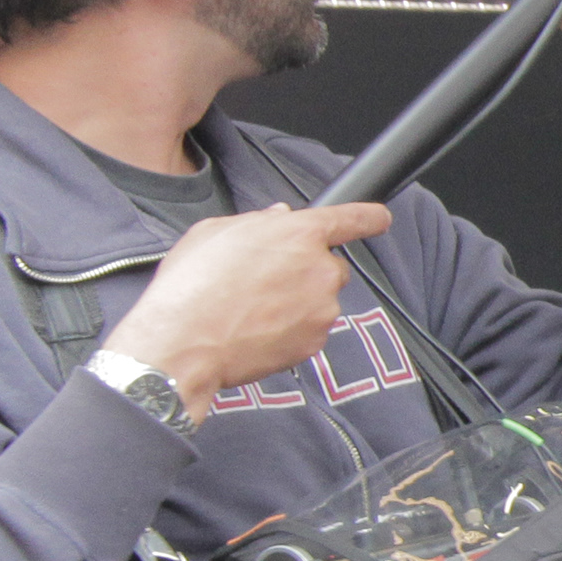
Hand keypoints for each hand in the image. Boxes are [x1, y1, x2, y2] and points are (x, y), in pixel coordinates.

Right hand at [107, 203, 391, 420]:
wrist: (182, 344)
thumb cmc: (191, 286)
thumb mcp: (214, 232)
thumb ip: (258, 221)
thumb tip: (280, 217)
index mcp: (300, 233)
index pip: (355, 218)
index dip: (370, 217)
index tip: (379, 219)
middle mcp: (321, 268)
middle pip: (330, 266)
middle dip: (305, 271)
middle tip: (262, 282)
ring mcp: (323, 308)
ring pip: (319, 299)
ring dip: (296, 302)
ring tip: (249, 309)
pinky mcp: (316, 340)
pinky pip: (309, 328)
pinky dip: (290, 330)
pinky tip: (255, 330)